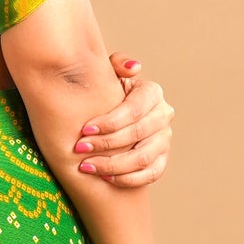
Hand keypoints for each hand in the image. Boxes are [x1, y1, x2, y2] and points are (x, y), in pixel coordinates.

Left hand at [75, 55, 172, 190]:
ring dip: (113, 165)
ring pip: (143, 158)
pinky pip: (150, 174)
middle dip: (105, 144)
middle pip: (138, 134)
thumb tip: (134, 68)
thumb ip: (115, 64)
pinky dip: (127, 178)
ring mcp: (164, 140)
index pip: (135, 109)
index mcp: (152, 93)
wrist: (108, 119)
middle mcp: (163, 115)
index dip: (110, 121)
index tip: (84, 129)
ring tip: (86, 166)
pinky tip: (104, 178)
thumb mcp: (107, 76)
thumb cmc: (104, 94)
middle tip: (79, 149)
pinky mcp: (162, 160)